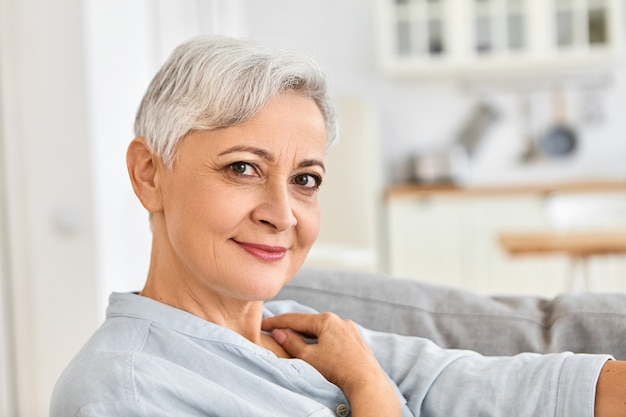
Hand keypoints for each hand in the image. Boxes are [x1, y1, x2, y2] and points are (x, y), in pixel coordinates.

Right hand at [261, 312, 400, 415]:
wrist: (367, 382)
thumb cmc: (337, 369)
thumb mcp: (308, 356)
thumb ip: (291, 343)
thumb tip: (279, 332)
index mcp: (326, 320)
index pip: (295, 319)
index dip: (276, 322)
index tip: (262, 324)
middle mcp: (340, 320)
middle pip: (310, 323)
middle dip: (293, 328)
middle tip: (276, 331)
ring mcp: (350, 330)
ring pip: (323, 331)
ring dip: (308, 336)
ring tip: (295, 341)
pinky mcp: (357, 341)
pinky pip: (334, 337)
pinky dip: (322, 341)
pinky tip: (318, 349)